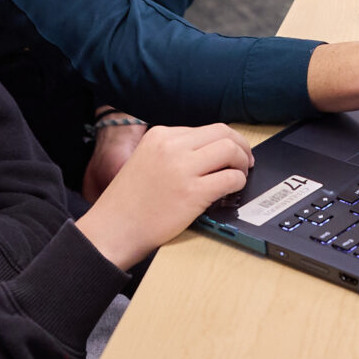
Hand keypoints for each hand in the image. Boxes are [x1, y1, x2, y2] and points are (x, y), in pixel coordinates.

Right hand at [75, 124, 252, 269]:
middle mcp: (172, 146)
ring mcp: (183, 168)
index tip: (232, 152)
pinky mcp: (193, 193)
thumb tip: (208, 151)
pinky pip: (230, 178)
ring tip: (241, 175)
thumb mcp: (145, 160)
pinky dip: (238, 182)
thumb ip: (173, 152)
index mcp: (160, 135)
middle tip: (246, 161)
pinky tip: (232, 190)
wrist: (112, 229)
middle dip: (241, 146)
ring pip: (230, 150)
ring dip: (242, 162)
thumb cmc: (128, 202)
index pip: (206, 128)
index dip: (225, 141)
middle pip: (223, 133)